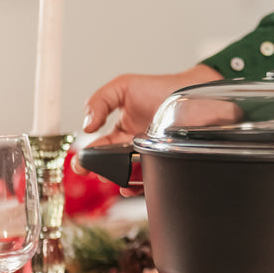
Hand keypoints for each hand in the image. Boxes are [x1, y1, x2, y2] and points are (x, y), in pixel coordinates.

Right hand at [74, 64, 223, 191]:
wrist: (193, 91)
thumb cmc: (160, 88)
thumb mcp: (123, 87)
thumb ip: (100, 101)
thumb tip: (87, 127)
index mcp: (120, 131)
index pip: (98, 148)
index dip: (86, 158)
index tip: (80, 163)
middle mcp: (134, 147)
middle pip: (112, 166)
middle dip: (101, 171)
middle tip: (97, 172)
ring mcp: (150, 156)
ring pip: (130, 175)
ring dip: (119, 179)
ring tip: (113, 178)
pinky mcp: (165, 162)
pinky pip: (151, 178)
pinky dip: (140, 185)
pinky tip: (132, 185)